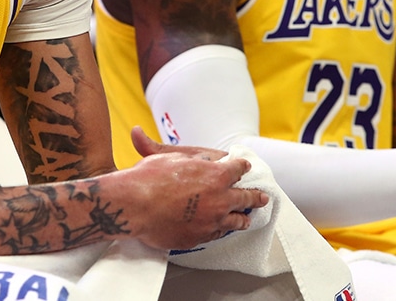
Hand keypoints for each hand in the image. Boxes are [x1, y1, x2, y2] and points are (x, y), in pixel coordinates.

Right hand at [120, 127, 268, 250]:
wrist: (133, 206)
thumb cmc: (149, 178)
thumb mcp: (171, 157)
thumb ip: (190, 159)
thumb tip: (200, 158)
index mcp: (216, 175)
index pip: (238, 169)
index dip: (242, 167)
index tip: (245, 167)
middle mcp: (219, 200)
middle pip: (245, 198)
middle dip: (255, 196)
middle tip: (262, 197)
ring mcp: (211, 221)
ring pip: (235, 221)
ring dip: (242, 218)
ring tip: (247, 218)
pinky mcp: (198, 238)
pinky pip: (216, 234)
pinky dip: (220, 229)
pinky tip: (221, 229)